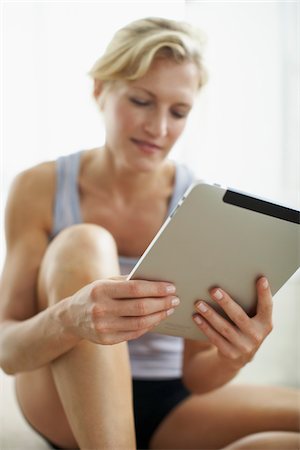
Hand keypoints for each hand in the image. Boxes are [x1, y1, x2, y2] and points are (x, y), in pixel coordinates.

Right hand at [63, 277, 178, 344]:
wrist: (71, 317)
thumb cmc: (95, 294)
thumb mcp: (106, 282)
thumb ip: (128, 281)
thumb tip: (158, 281)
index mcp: (101, 290)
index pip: (135, 289)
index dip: (155, 289)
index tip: (171, 287)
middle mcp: (101, 309)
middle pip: (140, 307)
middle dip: (162, 303)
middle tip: (175, 299)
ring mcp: (103, 327)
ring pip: (140, 323)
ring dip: (159, 315)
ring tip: (169, 309)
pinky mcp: (106, 340)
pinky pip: (134, 333)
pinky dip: (149, 325)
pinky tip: (157, 318)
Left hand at [192, 277, 272, 369]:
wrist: (241, 356)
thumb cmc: (245, 326)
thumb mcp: (253, 318)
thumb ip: (249, 303)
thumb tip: (232, 279)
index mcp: (265, 323)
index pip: (267, 306)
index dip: (265, 293)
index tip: (261, 279)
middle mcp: (256, 336)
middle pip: (239, 317)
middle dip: (226, 303)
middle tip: (214, 290)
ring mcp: (243, 346)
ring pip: (224, 328)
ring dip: (210, 314)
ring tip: (198, 303)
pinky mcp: (230, 353)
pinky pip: (215, 338)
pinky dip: (204, 327)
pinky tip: (196, 317)